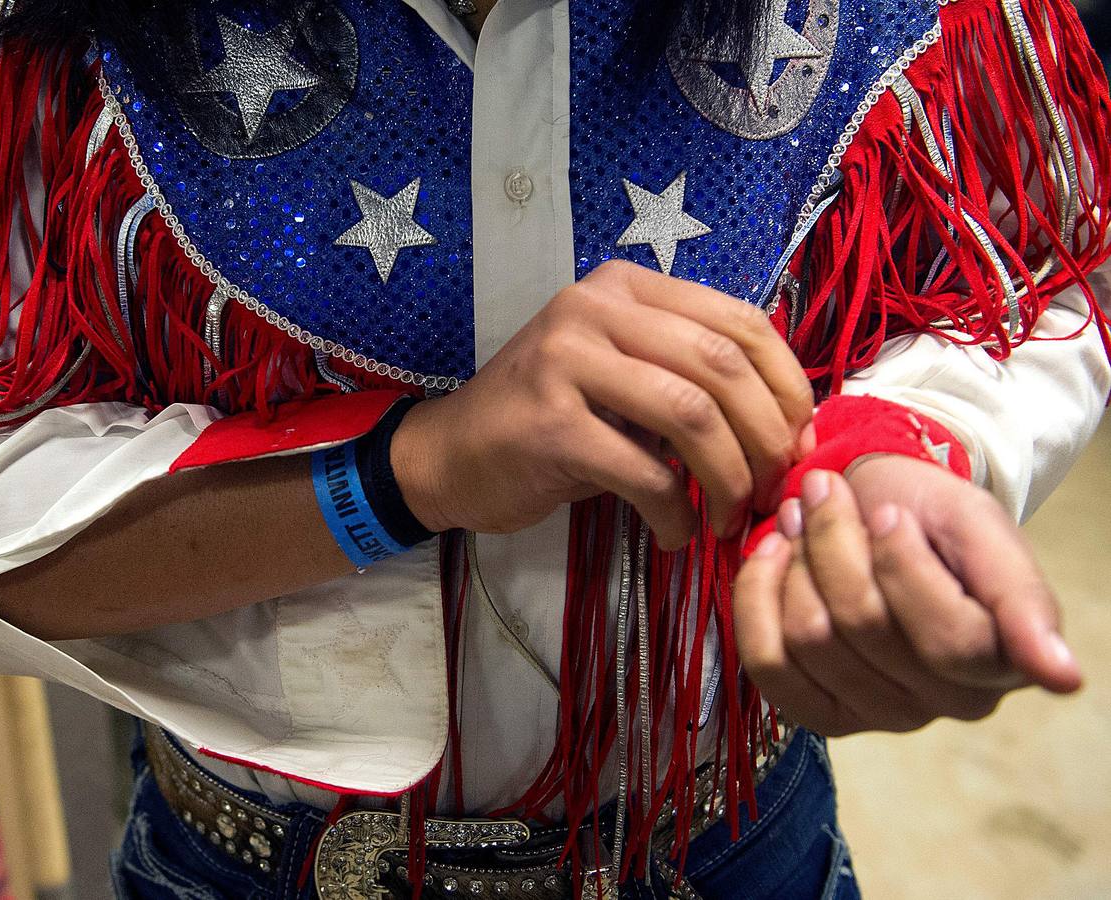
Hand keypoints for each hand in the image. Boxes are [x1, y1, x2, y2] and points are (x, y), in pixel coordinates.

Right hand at [391, 260, 813, 548]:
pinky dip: (675, 514)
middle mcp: (594, 307)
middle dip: (767, 438)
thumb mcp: (622, 378)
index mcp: (625, 288)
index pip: (740, 322)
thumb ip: (690, 378)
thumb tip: (790, 423)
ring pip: (693, 416)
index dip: (788, 385)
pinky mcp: (550, 424)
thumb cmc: (548, 422)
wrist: (449, 457)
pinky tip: (676, 535)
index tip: (800, 441)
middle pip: (723, 366)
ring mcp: (567, 360)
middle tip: (774, 490)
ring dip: (729, 480)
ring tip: (729, 519)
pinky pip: (645, 472)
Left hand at [734, 456, 1079, 735]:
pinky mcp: (821, 713)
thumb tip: (1061, 677)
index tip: (889, 511)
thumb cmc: (929, 514)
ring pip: (810, 640)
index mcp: (1001, 662)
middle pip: (864, 629)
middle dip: (834, 543)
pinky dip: (757, 598)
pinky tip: (770, 557)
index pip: (947, 639)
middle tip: (825, 493)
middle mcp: (946, 703)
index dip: (902, 566)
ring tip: (798, 518)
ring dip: (793, 561)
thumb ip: (1022, 596)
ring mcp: (880, 715)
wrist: (872, 504)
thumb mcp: (979, 527)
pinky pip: (769, 667)